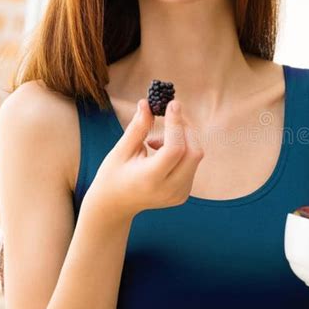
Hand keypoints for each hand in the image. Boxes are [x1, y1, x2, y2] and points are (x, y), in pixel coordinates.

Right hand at [87, 98, 203, 218]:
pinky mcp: (184, 193)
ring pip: (195, 157)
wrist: (115, 205)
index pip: (175, 149)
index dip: (176, 124)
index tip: (172, 104)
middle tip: (169, 115)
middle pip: (194, 152)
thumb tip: (147, 103)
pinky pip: (192, 164)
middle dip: (185, 128)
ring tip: (154, 142)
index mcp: (150, 179)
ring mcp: (179, 194)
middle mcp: (169, 190)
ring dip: (182, 139)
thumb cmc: (113, 174)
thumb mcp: (121, 150)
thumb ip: (137, 128)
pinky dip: (182, 151)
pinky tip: (160, 153)